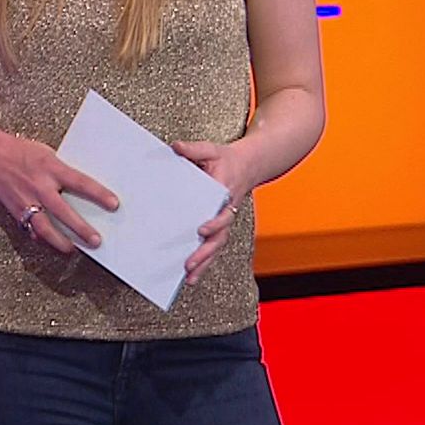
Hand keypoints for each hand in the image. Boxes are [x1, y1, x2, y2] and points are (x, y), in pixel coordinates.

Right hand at [0, 128, 118, 254]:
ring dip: (60, 241)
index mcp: (50, 167)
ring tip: (73, 249)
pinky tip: (51, 243)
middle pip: (63, 211)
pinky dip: (41, 237)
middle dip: (81, 228)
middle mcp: (39, 185)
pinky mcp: (16, 211)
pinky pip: (30, 228)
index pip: (79, 182)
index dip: (98, 194)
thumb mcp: (47, 154)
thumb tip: (84, 189)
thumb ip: (63, 171)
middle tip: (97, 240)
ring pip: (45, 227)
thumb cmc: (21, 152)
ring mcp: (26, 200)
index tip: (114, 204)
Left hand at [172, 139, 254, 284]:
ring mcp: (223, 221)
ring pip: (216, 246)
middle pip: (219, 237)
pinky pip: (213, 246)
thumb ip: (194, 150)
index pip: (222, 212)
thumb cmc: (226, 159)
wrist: (248, 165)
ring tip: (189, 277)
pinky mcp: (218, 227)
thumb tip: (176, 147)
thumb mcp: (211, 150)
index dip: (214, 223)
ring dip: (204, 262)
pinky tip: (191, 275)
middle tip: (189, 263)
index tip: (201, 229)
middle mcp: (226, 211)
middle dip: (205, 252)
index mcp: (225, 193)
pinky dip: (204, 261)